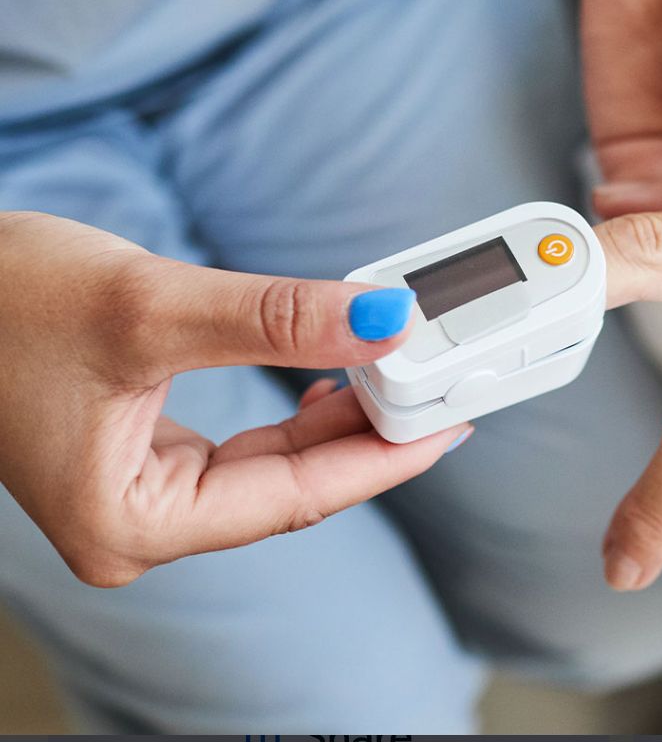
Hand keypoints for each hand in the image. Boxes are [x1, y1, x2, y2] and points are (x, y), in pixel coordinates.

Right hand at [0, 213, 468, 585]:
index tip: (450, 422)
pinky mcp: (141, 453)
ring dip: (337, 414)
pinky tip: (335, 374)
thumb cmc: (1, 304)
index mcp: (131, 523)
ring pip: (272, 463)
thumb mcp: (151, 306)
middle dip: (368, 430)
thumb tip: (382, 319)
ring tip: (401, 369)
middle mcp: (137, 524)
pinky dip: (294, 406)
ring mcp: (140, 491)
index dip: (383, 457)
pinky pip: (243, 443)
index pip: (296, 497)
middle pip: (291, 485)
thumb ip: (274, 318)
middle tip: (441, 385)